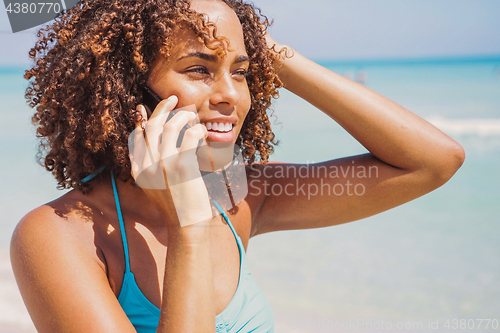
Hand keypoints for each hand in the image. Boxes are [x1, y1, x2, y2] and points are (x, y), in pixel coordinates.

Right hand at [129, 96, 212, 228]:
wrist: (186, 226)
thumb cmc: (176, 207)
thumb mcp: (155, 187)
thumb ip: (151, 167)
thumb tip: (156, 145)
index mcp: (139, 171)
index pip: (136, 137)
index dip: (141, 119)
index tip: (145, 107)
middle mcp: (148, 166)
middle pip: (151, 127)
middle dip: (162, 108)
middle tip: (173, 98)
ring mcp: (164, 165)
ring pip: (170, 127)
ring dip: (182, 116)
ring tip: (192, 115)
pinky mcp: (182, 167)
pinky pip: (189, 137)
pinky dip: (196, 130)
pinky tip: (202, 131)